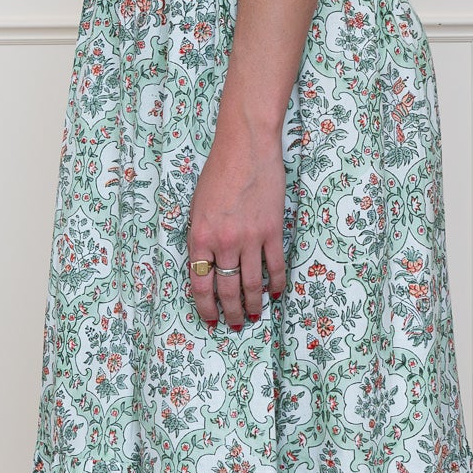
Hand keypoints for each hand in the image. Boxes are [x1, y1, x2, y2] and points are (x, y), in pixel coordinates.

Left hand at [187, 117, 287, 330]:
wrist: (245, 147)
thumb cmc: (218, 173)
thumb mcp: (197, 207)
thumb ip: (201, 238)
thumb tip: (208, 267)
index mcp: (200, 236)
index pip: (200, 284)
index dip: (205, 307)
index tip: (210, 320)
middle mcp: (224, 242)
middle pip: (227, 290)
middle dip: (230, 313)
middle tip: (234, 325)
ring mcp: (250, 237)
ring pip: (251, 283)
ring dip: (253, 304)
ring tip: (253, 316)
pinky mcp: (272, 230)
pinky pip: (275, 265)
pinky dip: (276, 283)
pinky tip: (275, 293)